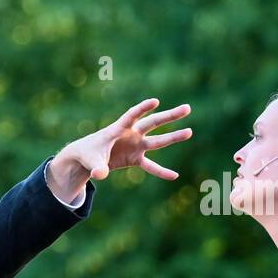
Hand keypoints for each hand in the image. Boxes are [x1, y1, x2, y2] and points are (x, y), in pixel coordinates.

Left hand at [48, 98, 191, 199]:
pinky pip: (151, 166)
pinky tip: (174, 176)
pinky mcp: (135, 159)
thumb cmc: (88, 154)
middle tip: (187, 108)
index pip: (131, 116)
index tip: (155, 101)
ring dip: (173, 137)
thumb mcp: (90, 161)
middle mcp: (131, 134)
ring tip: (190, 131)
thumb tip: (101, 175)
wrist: (88, 159)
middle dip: (169, 116)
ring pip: (157, 140)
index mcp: (118, 129)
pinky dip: (161, 171)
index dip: (142, 108)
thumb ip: (96, 167)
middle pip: (152, 123)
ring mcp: (135, 146)